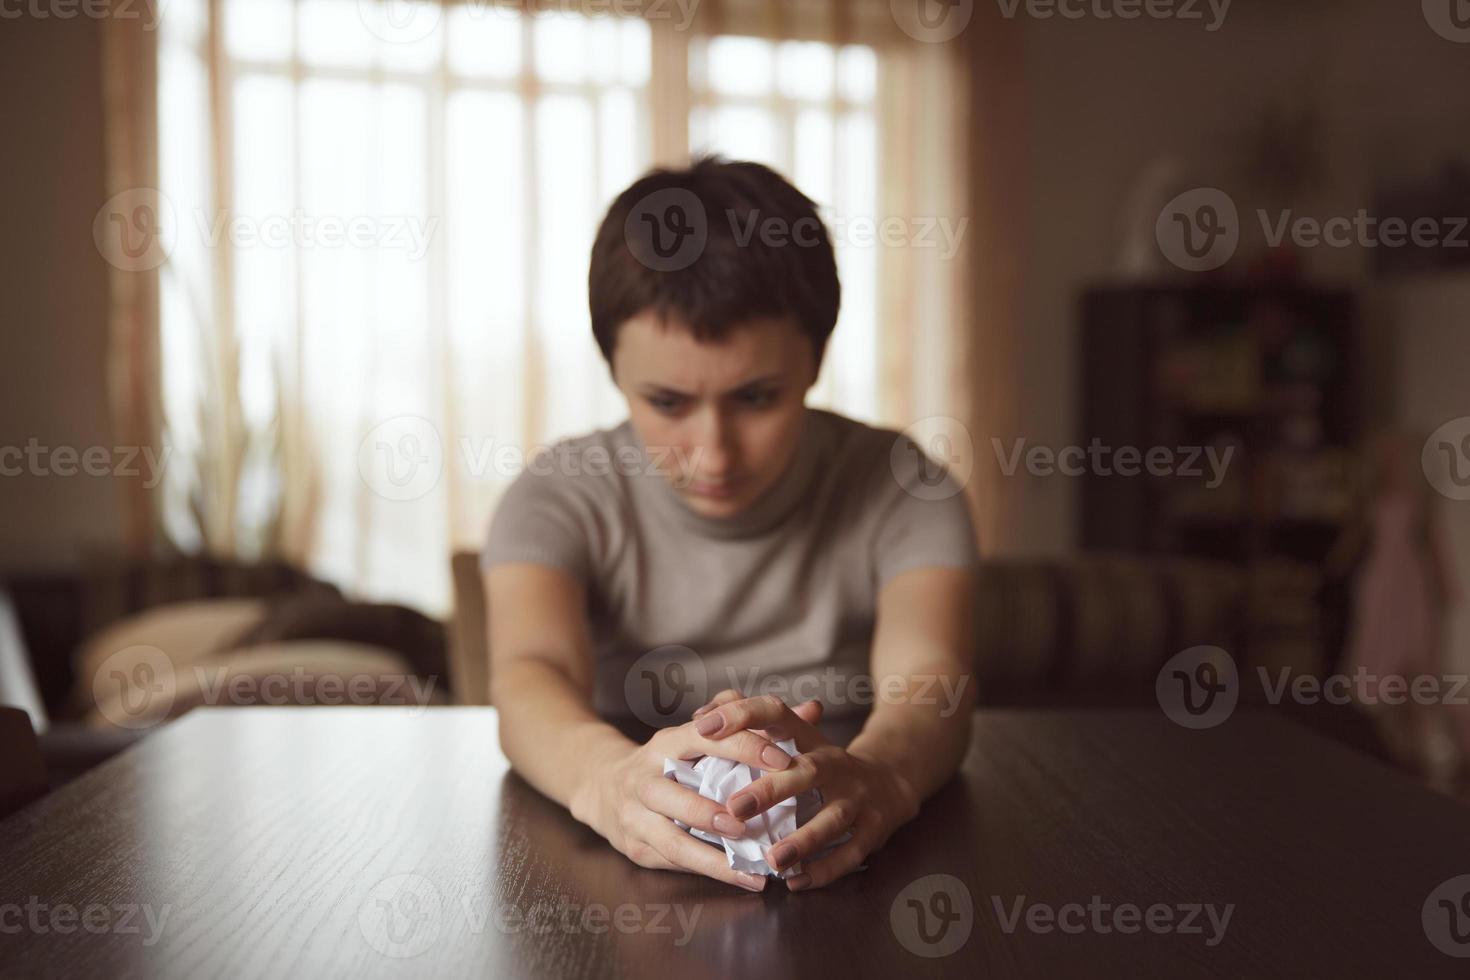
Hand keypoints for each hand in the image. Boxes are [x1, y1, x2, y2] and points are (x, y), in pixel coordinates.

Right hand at [569, 712, 804, 891]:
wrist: (603, 786)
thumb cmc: (671, 761)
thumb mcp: (704, 735)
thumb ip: (759, 724)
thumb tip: (814, 707)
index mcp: (671, 741)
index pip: (707, 736)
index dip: (744, 746)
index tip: (783, 760)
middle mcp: (647, 774)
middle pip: (677, 790)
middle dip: (712, 808)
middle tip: (752, 819)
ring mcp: (636, 812)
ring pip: (671, 835)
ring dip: (709, 850)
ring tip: (748, 858)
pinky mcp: (635, 844)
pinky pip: (672, 860)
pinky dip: (707, 870)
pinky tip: (741, 878)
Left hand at [692, 691, 919, 890]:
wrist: (891, 781)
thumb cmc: (823, 764)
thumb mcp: (796, 740)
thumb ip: (751, 729)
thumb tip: (701, 716)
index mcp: (808, 737)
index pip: (775, 713)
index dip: (742, 715)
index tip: (703, 727)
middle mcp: (835, 763)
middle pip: (806, 771)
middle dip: (771, 790)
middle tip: (735, 808)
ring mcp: (858, 797)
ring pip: (833, 818)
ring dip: (803, 840)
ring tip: (772, 859)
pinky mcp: (873, 829)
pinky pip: (851, 853)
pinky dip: (824, 870)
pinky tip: (796, 882)